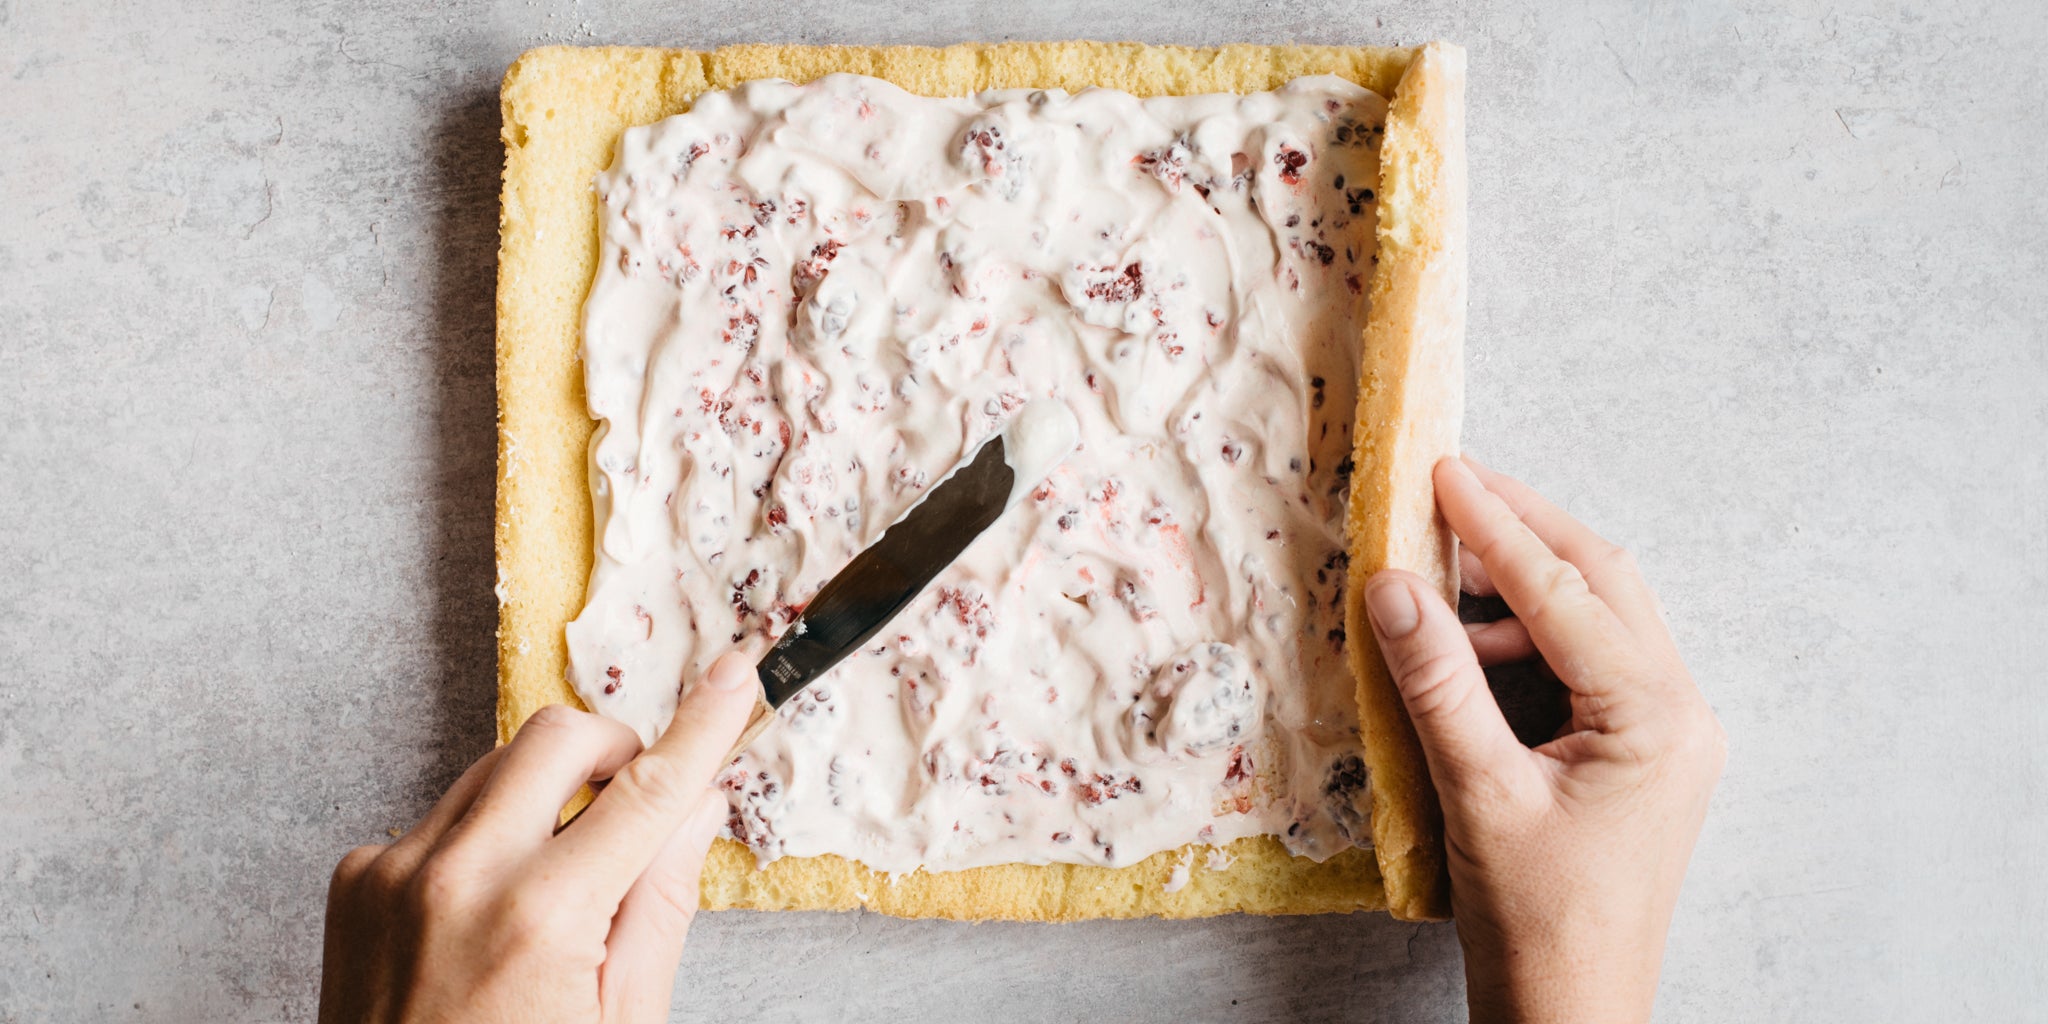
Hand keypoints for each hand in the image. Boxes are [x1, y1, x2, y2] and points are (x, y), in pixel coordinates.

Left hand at [318, 653, 757, 1022]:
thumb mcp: (620, 1020)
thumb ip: (659, 903)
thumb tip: (696, 807)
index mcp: (542, 920)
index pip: (647, 793)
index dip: (702, 728)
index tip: (734, 674)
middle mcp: (459, 878)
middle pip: (556, 736)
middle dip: (611, 750)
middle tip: (635, 796)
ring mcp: (395, 873)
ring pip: (494, 768)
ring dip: (544, 798)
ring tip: (556, 881)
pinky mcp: (356, 879)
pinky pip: (438, 816)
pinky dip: (479, 842)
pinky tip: (487, 913)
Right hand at [1363, 457, 1725, 1023]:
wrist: (1572, 1011)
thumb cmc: (1537, 921)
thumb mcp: (1478, 794)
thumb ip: (1437, 682)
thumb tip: (1395, 587)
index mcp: (1658, 717)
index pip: (1567, 591)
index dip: (1496, 526)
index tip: (1441, 473)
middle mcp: (1680, 712)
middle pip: (1603, 580)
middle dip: (1524, 528)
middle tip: (1450, 486)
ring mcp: (1667, 732)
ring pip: (1600, 615)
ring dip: (1524, 583)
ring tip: (1441, 575)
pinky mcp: (1640, 752)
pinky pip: (1589, 661)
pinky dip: (1530, 635)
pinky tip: (1471, 644)